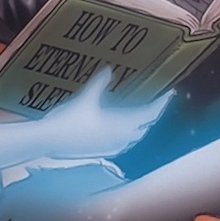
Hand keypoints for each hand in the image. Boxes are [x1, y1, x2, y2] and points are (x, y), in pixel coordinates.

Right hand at [41, 69, 171, 161]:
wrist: (49, 141)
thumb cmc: (67, 120)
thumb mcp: (85, 98)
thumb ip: (99, 83)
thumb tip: (108, 69)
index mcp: (120, 125)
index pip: (149, 114)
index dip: (161, 103)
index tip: (170, 94)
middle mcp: (120, 138)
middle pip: (145, 126)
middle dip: (154, 113)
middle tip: (160, 101)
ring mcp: (112, 147)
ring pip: (137, 136)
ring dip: (143, 125)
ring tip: (146, 114)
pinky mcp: (103, 151)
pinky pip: (125, 143)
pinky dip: (131, 133)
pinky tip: (124, 130)